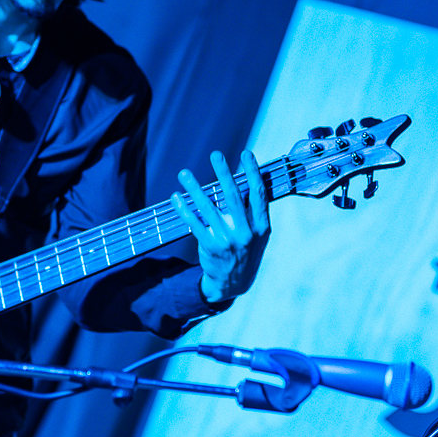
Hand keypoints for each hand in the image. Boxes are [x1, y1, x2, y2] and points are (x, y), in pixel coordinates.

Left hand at [170, 150, 270, 302]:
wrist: (234, 282)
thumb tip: (248, 180)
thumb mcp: (259, 235)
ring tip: (184, 173)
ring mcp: (228, 240)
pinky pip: (194, 224)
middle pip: (234, 197)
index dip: (253, 172)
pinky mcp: (210, 247)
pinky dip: (183, 209)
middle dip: (224, 174)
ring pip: (209, 209)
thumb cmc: (245, 251)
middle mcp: (246, 233)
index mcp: (262, 226)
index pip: (259, 194)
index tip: (246, 153)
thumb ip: (254, 212)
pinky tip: (175, 197)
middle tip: (215, 154)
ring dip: (194, 189)